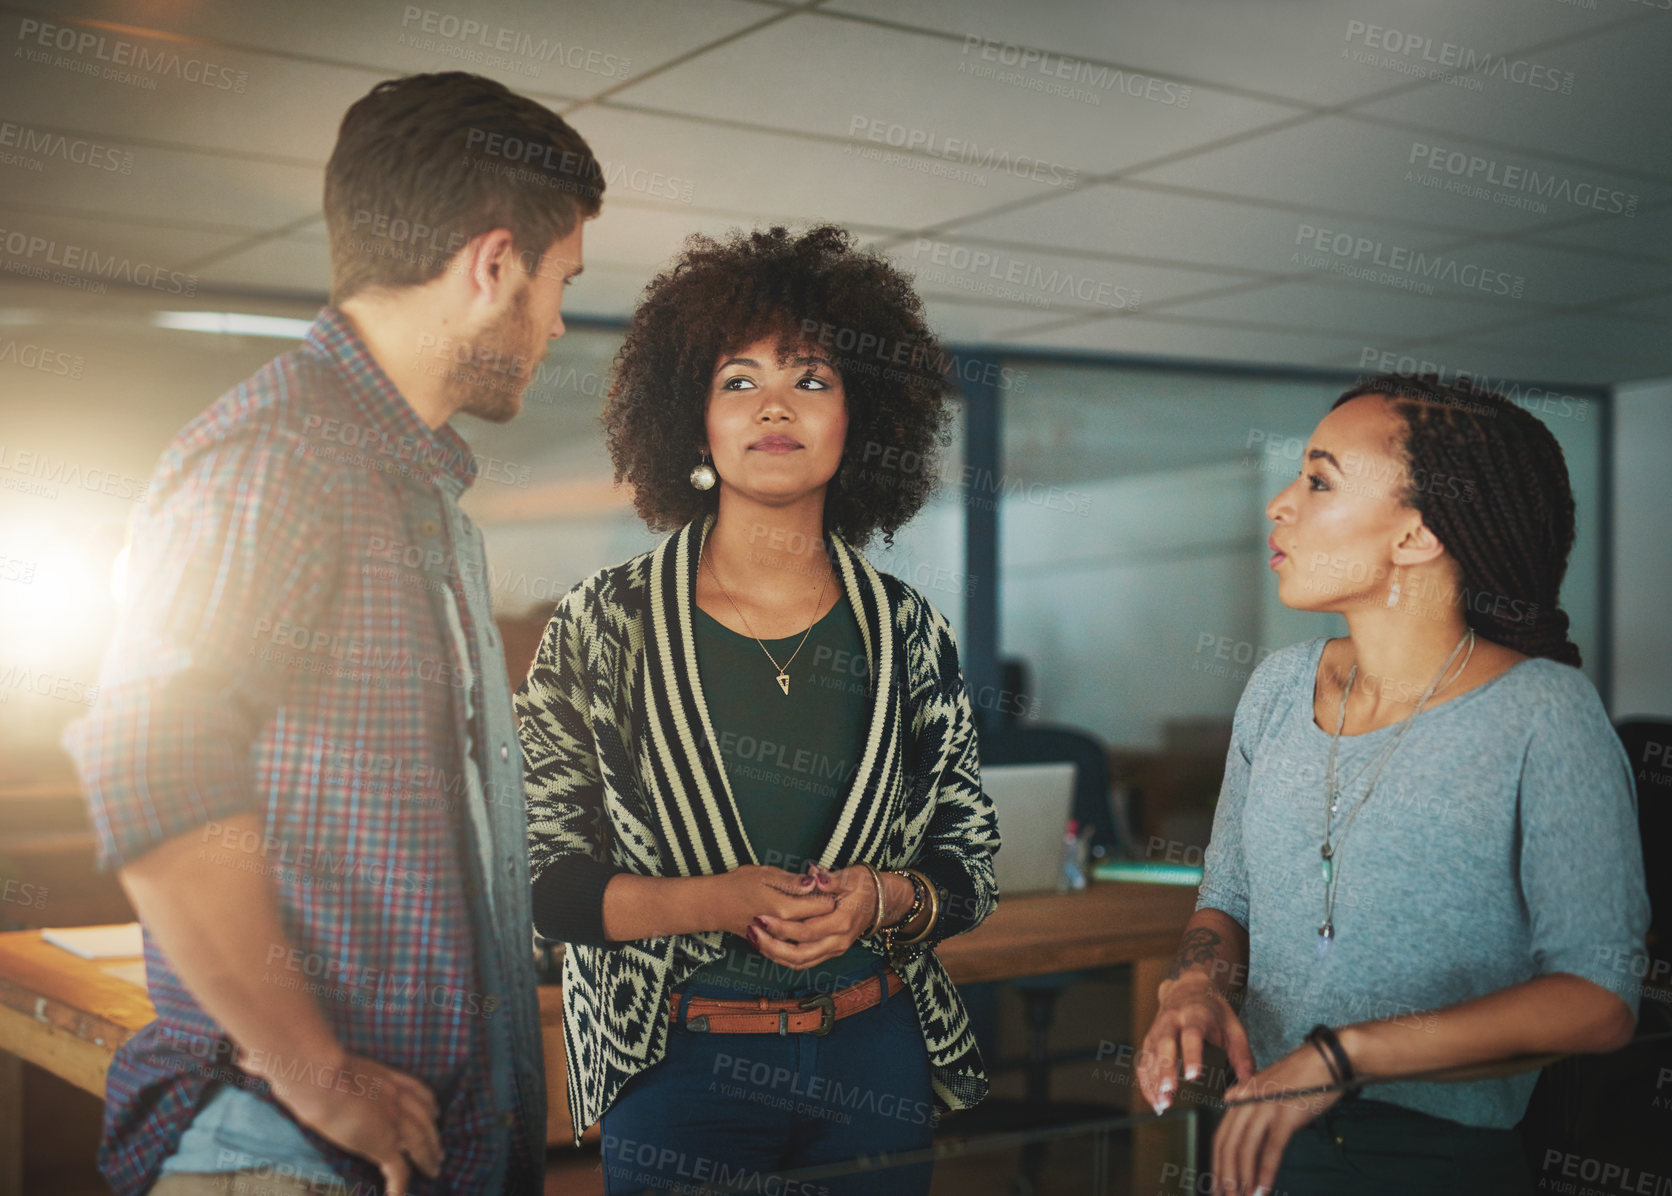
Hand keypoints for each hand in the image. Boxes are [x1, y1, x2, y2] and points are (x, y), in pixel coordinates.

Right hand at [239, 1043, 442, 1195]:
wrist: (316, 1075)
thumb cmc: (305, 1063)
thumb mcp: (302, 1060)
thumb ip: (276, 1062)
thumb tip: (244, 1060)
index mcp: (382, 1076)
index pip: (416, 1090)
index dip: (427, 1103)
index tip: (434, 1110)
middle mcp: (395, 1098)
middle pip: (426, 1118)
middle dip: (433, 1134)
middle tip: (438, 1147)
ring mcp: (392, 1121)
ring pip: (421, 1143)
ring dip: (429, 1157)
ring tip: (435, 1168)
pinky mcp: (383, 1144)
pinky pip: (400, 1172)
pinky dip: (401, 1187)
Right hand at [706, 864, 836, 938]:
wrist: (714, 906)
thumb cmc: (738, 885)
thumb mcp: (765, 874)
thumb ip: (792, 881)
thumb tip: (815, 881)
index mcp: (785, 909)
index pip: (822, 905)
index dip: (832, 893)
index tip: (833, 884)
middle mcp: (784, 929)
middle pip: (819, 923)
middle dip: (828, 909)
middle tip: (831, 893)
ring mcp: (778, 940)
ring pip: (809, 937)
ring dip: (818, 923)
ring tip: (818, 907)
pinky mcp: (772, 946)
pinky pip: (796, 946)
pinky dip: (806, 935)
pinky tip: (806, 922)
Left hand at [749, 865, 906, 970]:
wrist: (880, 901)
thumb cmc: (862, 885)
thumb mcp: (850, 876)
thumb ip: (831, 878)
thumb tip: (816, 874)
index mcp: (841, 922)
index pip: (806, 931)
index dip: (782, 927)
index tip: (761, 917)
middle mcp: (837, 941)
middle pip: (800, 954)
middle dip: (772, 946)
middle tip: (751, 931)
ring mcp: (833, 950)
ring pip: (800, 962)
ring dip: (774, 954)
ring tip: (753, 939)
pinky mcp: (829, 952)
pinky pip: (803, 962)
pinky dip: (783, 957)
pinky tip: (767, 945)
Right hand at [1136, 973, 1257, 1115]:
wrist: (1188, 987)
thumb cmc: (1213, 1011)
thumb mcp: (1233, 1026)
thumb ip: (1242, 1055)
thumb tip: (1248, 1082)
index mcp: (1195, 1014)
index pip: (1191, 1034)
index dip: (1191, 1054)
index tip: (1194, 1075)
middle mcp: (1172, 1020)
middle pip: (1164, 1043)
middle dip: (1165, 1068)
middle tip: (1169, 1091)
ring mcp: (1157, 1028)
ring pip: (1150, 1054)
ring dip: (1154, 1080)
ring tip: (1163, 1104)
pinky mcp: (1149, 1039)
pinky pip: (1143, 1061)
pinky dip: (1146, 1082)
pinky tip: (1155, 1101)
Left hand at [1213, 1044, 1340, 1195]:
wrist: (1326, 1061)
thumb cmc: (1301, 1079)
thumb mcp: (1269, 1093)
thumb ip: (1254, 1113)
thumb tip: (1247, 1140)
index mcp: (1240, 1097)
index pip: (1221, 1136)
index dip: (1217, 1164)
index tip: (1216, 1185)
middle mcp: (1246, 1102)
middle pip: (1227, 1145)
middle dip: (1225, 1176)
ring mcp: (1264, 1108)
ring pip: (1245, 1150)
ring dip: (1243, 1179)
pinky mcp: (1284, 1116)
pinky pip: (1270, 1150)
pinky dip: (1265, 1173)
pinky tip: (1263, 1189)